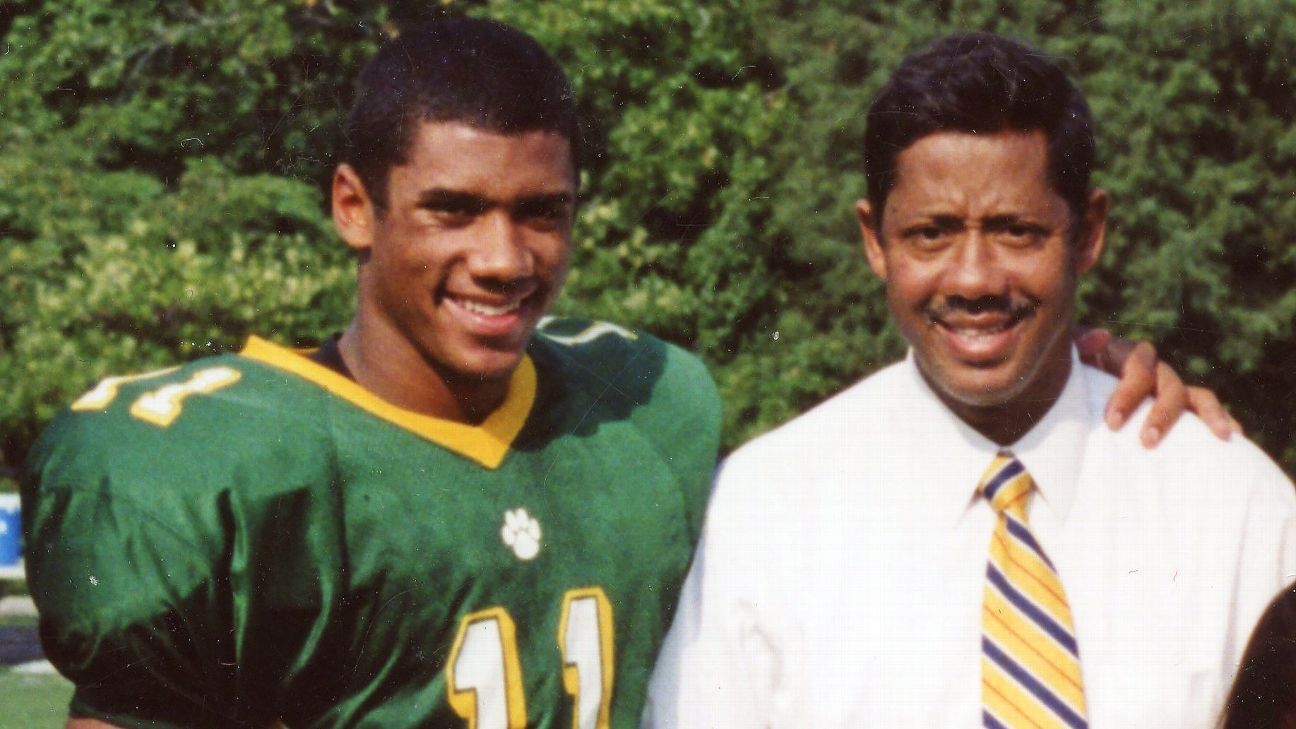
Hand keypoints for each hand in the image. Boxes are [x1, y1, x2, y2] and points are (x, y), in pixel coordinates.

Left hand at [1074, 327, 1241, 446]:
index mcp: (1128, 356)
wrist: (1071, 383)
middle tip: (1147, 442)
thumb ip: (1079, 346)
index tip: (1112, 423)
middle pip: (1168, 386)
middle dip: (1161, 414)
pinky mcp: (1178, 407)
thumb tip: (1102, 336)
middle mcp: (1154, 370)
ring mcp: (1169, 388)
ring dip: (1209, 414)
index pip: (1136, 370)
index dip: (1127, 394)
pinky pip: (1204, 409)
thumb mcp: (1066, 360)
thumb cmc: (1066, 373)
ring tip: (1221, 435)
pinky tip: (1234, 437)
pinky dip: (1221, 419)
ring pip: (1196, 396)